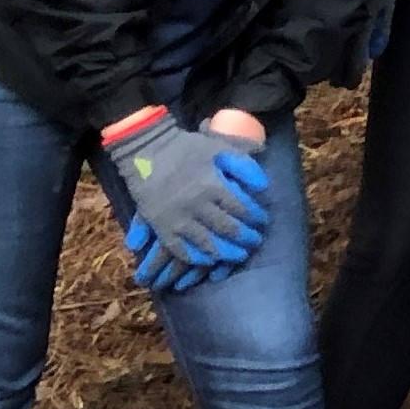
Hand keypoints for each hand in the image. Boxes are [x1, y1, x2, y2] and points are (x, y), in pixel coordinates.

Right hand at [114, 118, 268, 292]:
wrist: (146, 149)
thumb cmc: (187, 147)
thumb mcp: (220, 147)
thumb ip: (244, 165)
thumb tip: (263, 187)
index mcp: (214, 185)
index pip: (242, 209)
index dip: (255, 217)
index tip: (261, 221)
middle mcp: (197, 205)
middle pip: (228, 229)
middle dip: (246, 238)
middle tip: (255, 242)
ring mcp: (178, 218)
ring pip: (207, 243)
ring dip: (227, 253)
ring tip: (239, 255)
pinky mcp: (161, 226)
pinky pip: (180, 249)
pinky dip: (196, 258)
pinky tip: (208, 260)